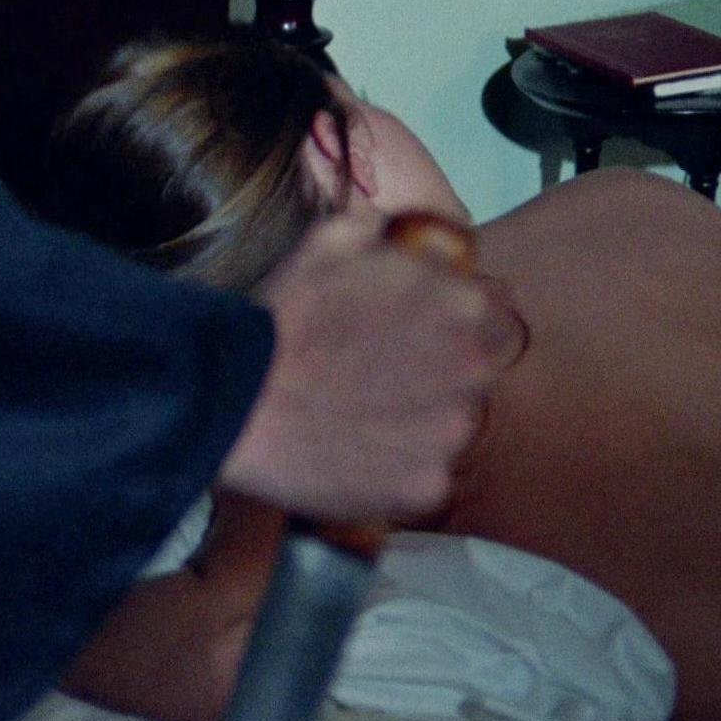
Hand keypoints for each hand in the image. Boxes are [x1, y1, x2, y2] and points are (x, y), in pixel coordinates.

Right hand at [217, 210, 505, 522]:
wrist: (236, 395)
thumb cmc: (284, 316)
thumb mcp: (332, 241)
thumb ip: (384, 234)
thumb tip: (397, 236)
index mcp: (461, 304)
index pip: (484, 317)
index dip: (443, 325)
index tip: (408, 336)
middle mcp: (471, 369)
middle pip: (472, 376)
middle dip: (435, 374)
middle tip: (379, 379)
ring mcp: (451, 433)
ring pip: (449, 429)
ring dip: (417, 425)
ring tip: (360, 419)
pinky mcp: (426, 486)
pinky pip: (425, 478)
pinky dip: (396, 471)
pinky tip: (354, 455)